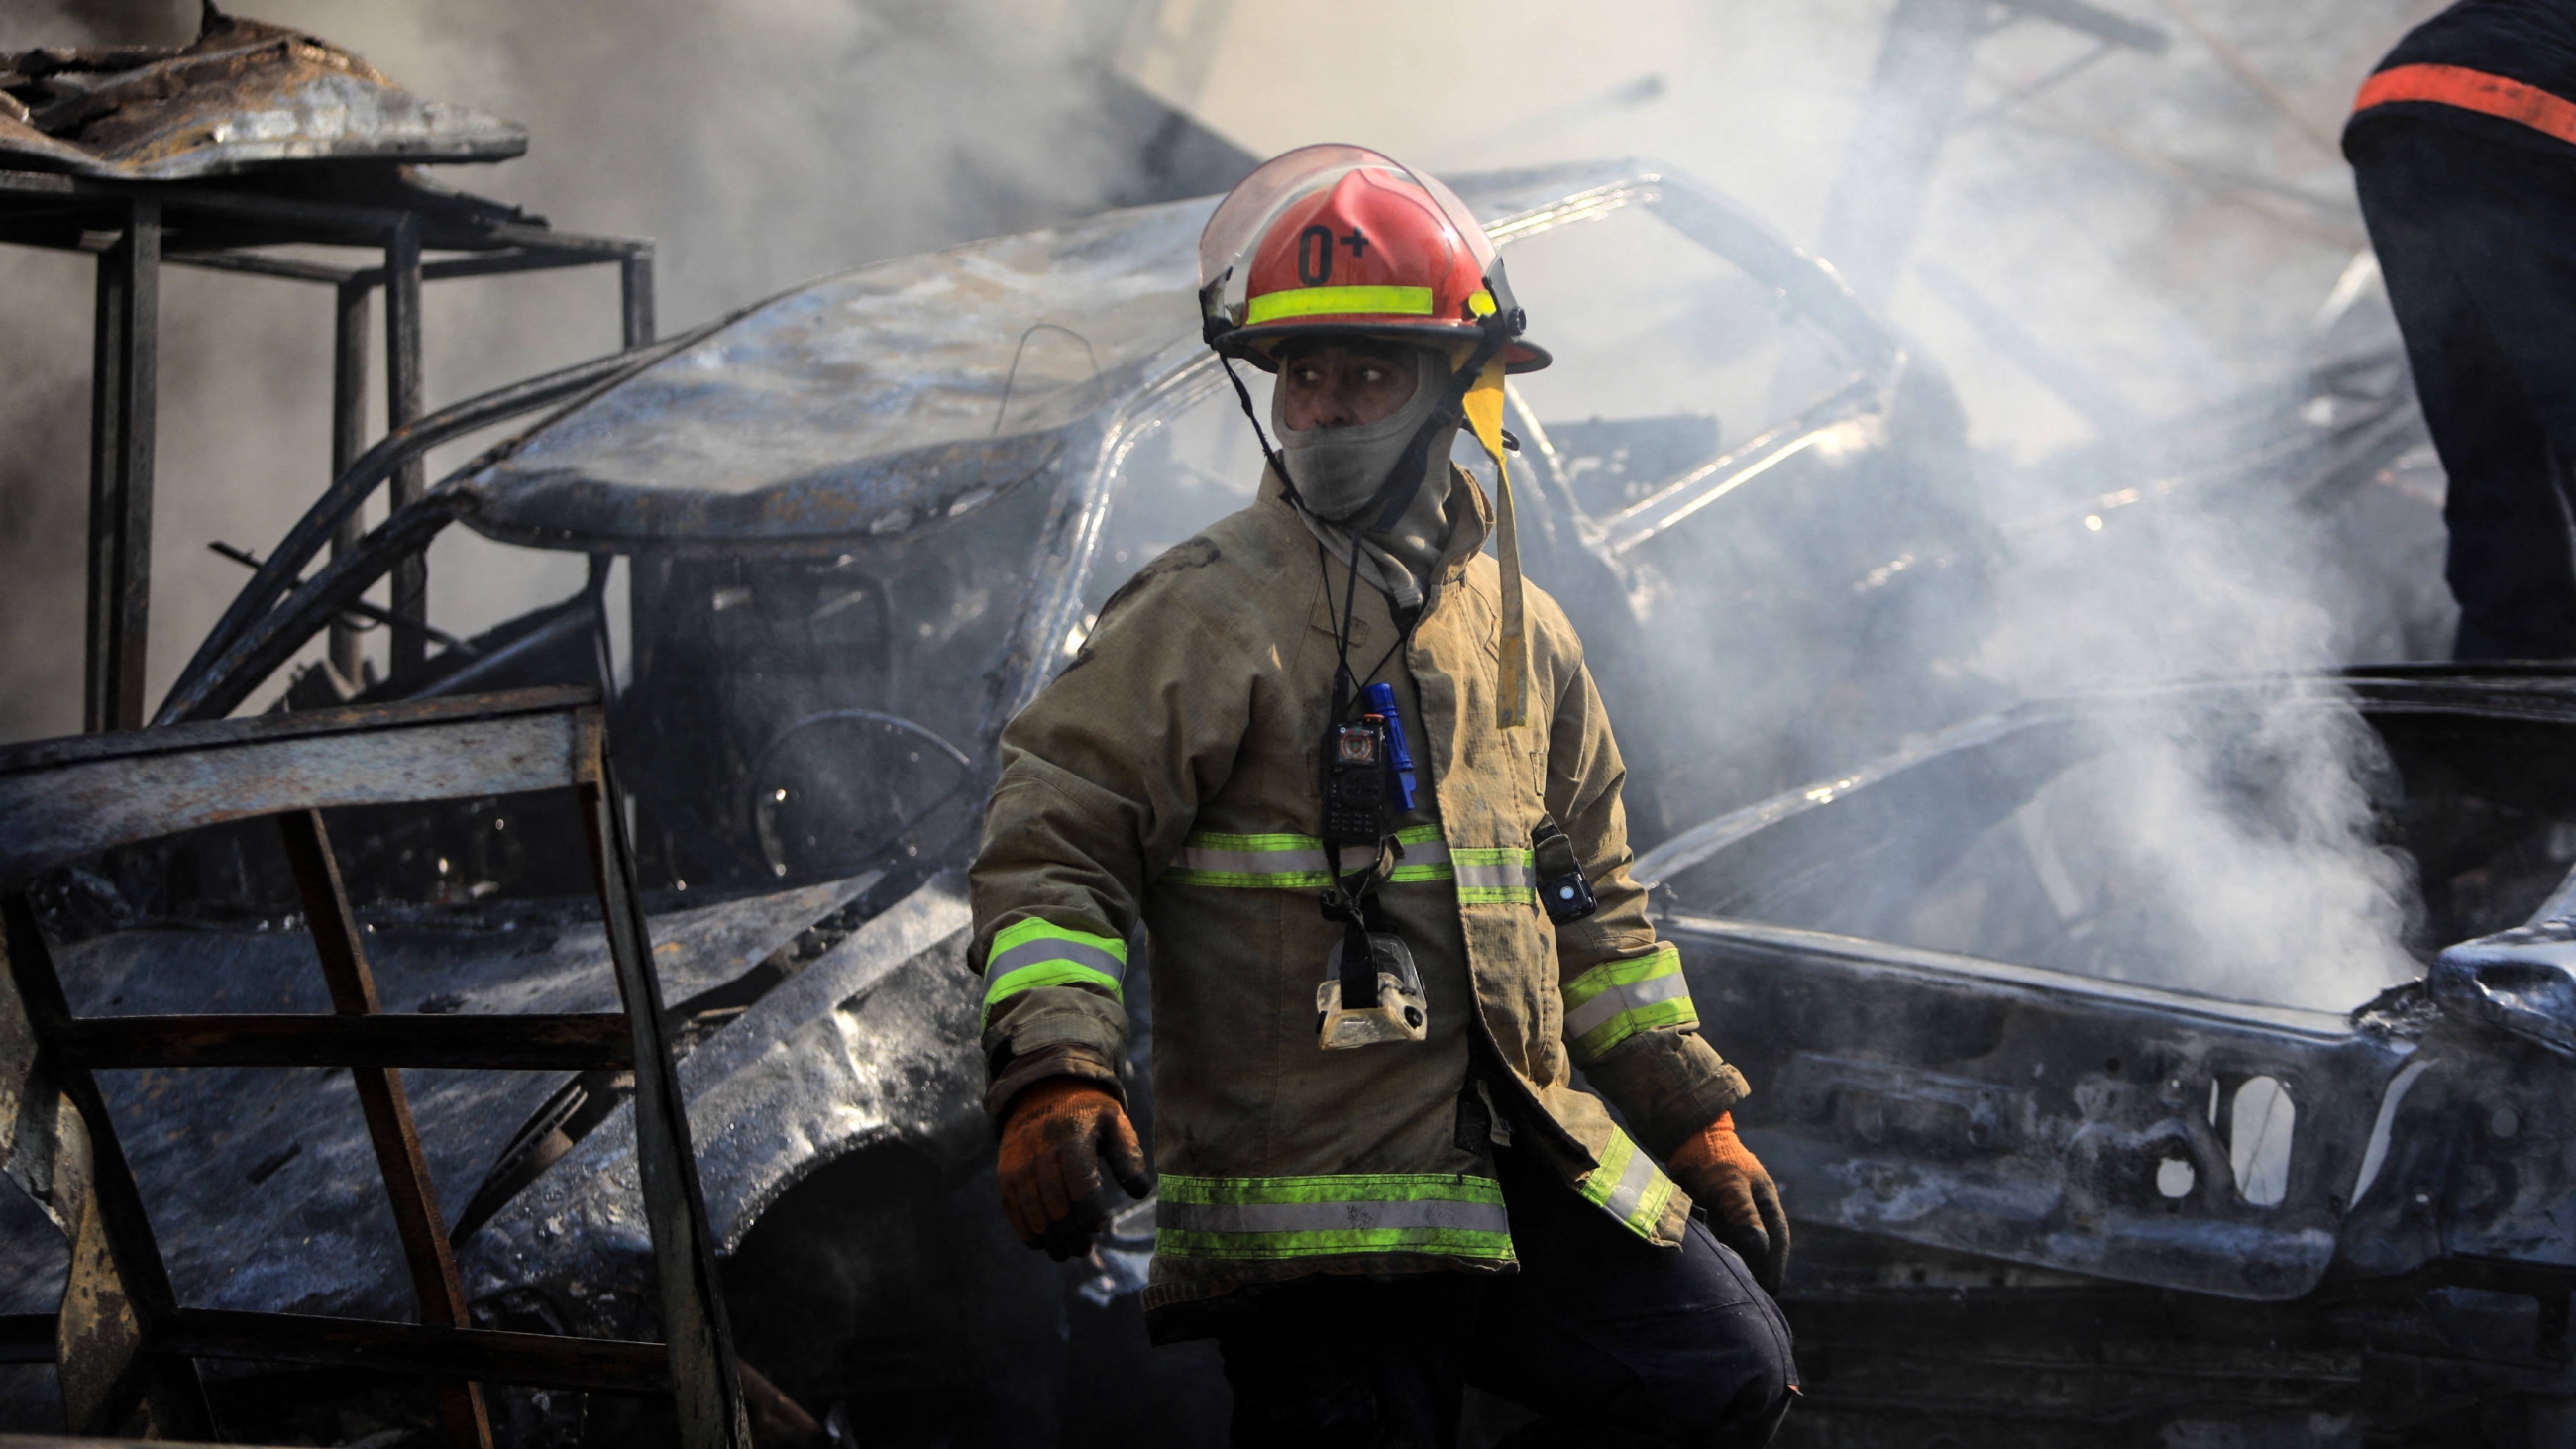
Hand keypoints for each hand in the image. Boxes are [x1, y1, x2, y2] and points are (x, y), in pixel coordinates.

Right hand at [997, 1077, 1152, 1259]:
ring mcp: (1020, 1160)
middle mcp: (1042, 1149)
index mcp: (1073, 1135)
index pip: (1080, 1184)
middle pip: (1056, 1204)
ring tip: (1066, 1252)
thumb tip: (1141, 1192)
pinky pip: (1012, 1206)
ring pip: (1033, 1210)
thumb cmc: (1089, 1114)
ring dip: (1049, 1238)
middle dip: (1071, 1233)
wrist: (1044, 1090)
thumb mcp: (1115, 1123)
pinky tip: (1040, 1243)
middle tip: (1084, 1248)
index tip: (1100, 1226)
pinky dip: (1024, 1229)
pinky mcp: (1006, 1169)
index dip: (1090, 1212)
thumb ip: (1128, 1156)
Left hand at [1667, 1111, 1789, 1293]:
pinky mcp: (1713, 1211)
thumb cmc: (1712, 1158)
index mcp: (1765, 1201)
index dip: (1776, 1265)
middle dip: (1758, 1269)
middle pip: (1759, 1245)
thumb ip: (1745, 1215)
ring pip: (1739, 1244)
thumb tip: (1761, 1247)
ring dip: (1738, 1262)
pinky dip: (1719, 1251)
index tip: (1772, 1289)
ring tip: (1733, 1286)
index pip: (1777, 1239)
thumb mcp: (1731, 1186)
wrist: (1685, 1138)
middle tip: (1752, 1295)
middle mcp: (1752, 1207)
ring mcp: (1732, 1209)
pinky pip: (1720, 1237)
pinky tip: (1712, 1266)